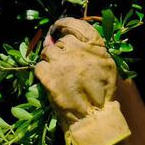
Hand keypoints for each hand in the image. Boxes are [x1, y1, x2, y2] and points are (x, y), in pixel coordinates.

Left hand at [33, 17, 130, 144]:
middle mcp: (79, 51)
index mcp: (96, 48)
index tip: (58, 28)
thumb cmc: (100, 95)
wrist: (94, 119)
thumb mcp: (105, 67)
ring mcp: (62, 62)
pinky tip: (53, 84)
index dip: (65, 24)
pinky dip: (44, 75)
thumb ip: (88, 50)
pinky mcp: (49, 75)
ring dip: (51, 63)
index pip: (76, 25)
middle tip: (65, 68)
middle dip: (60, 52)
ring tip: (60, 78)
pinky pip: (39, 67)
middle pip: (61, 42)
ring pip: (48, 52)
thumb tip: (58, 37)